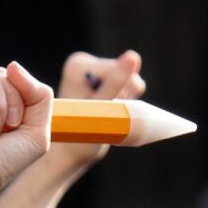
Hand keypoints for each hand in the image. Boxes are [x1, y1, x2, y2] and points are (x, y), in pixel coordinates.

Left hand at [50, 50, 146, 170]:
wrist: (72, 151)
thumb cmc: (82, 133)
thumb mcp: (101, 108)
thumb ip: (116, 82)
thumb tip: (133, 55)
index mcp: (78, 64)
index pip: (118, 70)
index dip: (117, 94)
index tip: (98, 109)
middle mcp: (85, 62)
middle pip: (127, 72)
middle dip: (121, 96)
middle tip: (102, 113)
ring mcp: (95, 70)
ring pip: (133, 80)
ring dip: (125, 100)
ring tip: (105, 113)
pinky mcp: (106, 79)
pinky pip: (134, 86)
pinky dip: (127, 101)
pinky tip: (110, 110)